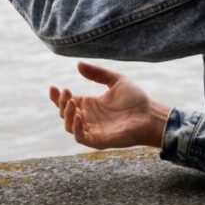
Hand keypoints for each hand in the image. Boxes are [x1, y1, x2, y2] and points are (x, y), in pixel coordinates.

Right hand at [49, 62, 169, 149]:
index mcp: (90, 104)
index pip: (67, 101)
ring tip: (71, 102)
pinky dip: (75, 128)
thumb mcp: (115, 80)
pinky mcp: (98, 140)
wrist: (150, 115)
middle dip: (60, 103)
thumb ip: (97, 73)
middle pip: (64, 113)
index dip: (57, 96)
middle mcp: (88, 117)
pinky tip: (79, 115)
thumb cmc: (136, 100)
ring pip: (69, 126)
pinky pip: (80, 137)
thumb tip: (78, 64)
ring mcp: (92, 129)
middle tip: (66, 92)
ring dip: (66, 114)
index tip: (53, 87)